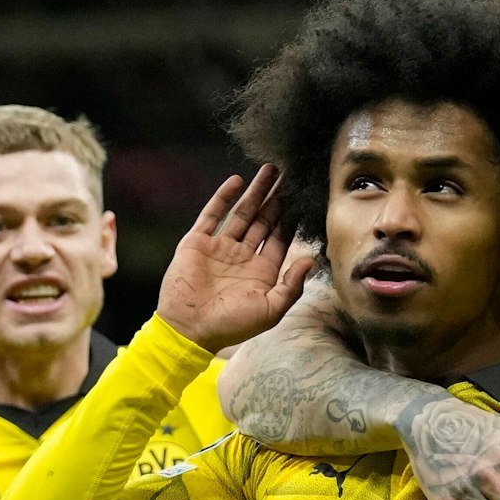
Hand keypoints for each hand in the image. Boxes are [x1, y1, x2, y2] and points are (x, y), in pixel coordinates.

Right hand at [156, 167, 318, 352]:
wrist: (189, 329)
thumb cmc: (232, 326)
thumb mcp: (271, 310)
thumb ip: (292, 286)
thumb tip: (310, 260)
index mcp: (261, 273)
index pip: (280, 239)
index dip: (291, 220)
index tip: (303, 199)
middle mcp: (242, 257)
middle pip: (264, 221)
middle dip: (277, 200)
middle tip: (290, 176)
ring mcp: (220, 248)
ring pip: (242, 213)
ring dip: (255, 192)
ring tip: (270, 171)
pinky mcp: (197, 242)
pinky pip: (212, 214)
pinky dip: (224, 197)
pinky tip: (237, 180)